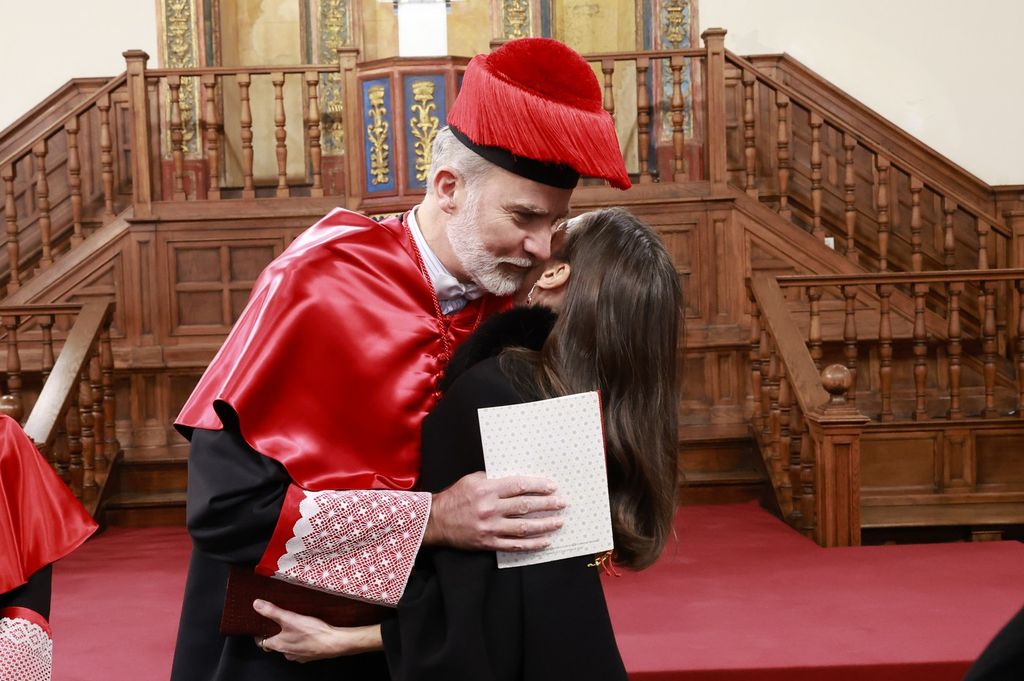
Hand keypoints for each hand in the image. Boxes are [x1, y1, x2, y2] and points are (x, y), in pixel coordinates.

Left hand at [253, 599, 382, 661]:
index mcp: (279, 645)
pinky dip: (301, 641)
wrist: (333, 642)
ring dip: (289, 638)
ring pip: (289, 647)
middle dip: (276, 635)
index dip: (260, 635)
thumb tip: (256, 605)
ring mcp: (298, 656)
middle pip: (276, 644)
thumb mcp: (290, 618)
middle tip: (279, 623)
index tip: (261, 628)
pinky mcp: (310, 655)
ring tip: (294, 626)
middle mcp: (286, 653)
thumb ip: (272, 611)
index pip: (262, 643)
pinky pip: (301, 648)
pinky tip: (307, 633)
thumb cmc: (312, 632)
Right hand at [423, 471, 565, 550]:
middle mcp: (490, 508)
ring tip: (559, 522)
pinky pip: (515, 545)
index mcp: (487, 490)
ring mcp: (490, 527)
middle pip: (525, 506)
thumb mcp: (472, 480)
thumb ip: (493, 479)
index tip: (552, 486)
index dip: (538, 486)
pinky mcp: (488, 542)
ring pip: (524, 527)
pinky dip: (532, 544)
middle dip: (547, 504)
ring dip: (545, 525)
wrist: (436, 521)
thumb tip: (517, 480)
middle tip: (562, 503)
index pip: (519, 486)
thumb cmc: (454, 498)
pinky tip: (545, 541)